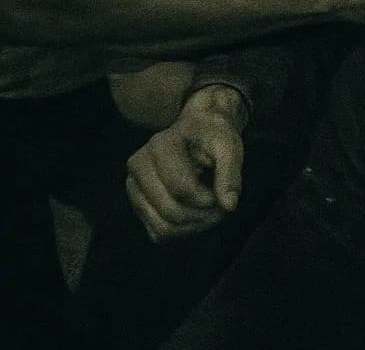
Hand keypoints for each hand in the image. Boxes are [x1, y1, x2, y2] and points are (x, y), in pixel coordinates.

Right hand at [125, 87, 245, 241]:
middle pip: (170, 211)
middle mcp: (138, 166)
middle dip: (202, 217)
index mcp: (159, 146)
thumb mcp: (229, 146)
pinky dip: (182, 232)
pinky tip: (197, 215)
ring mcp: (134, 186)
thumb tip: (229, 206)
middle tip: (222, 209)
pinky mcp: (138, 203)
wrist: (199, 131)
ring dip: (193, 227)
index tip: (224, 195)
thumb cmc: (213, 137)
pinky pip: (158, 233)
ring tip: (211, 213)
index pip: (180, 188)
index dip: (207, 199)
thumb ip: (230, 173)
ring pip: (162, 228)